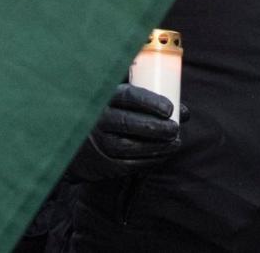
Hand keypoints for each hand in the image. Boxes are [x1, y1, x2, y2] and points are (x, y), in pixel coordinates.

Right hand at [66, 83, 181, 182]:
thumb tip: (183, 109)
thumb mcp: (118, 96)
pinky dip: (149, 160)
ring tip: (175, 142)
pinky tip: (163, 154)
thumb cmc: (108, 112)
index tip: (170, 108)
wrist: (76, 140)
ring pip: (130, 146)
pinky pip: (129, 164)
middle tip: (175, 128)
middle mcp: (98, 120)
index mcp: (103, 98)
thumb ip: (145, 95)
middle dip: (156, 127)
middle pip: (129, 123)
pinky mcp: (103, 164)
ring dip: (157, 146)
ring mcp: (99, 143)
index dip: (150, 102)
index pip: (127, 96)